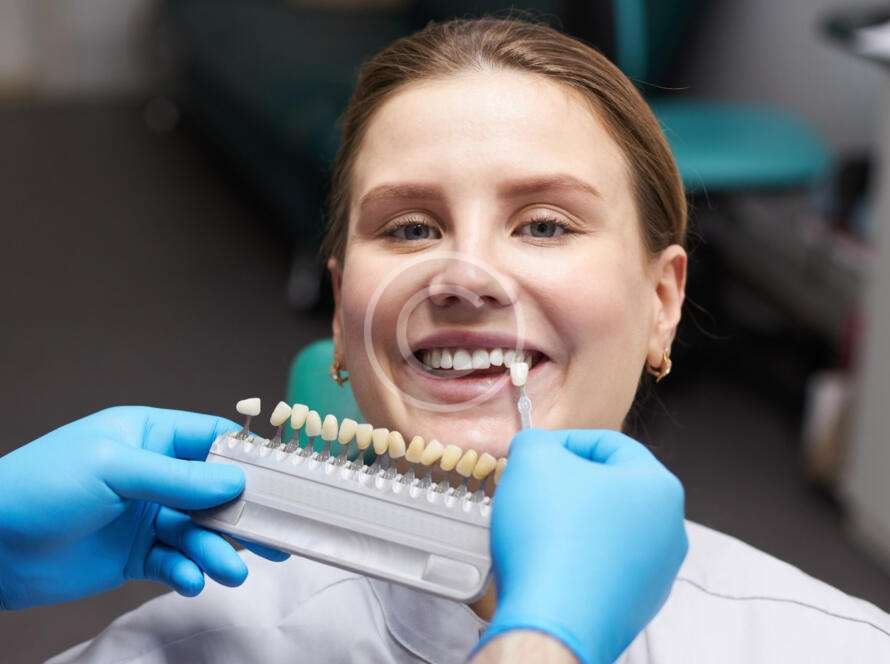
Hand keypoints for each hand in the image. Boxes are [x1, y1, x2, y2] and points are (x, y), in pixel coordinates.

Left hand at [0, 406, 288, 609]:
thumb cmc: (41, 486)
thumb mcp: (114, 468)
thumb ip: (179, 478)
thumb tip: (236, 482)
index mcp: (150, 436)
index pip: (212, 440)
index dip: (247, 458)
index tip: (280, 480)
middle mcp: (155, 474)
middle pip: (216, 492)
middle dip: (243, 516)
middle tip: (277, 538)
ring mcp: (146, 516)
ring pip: (199, 532)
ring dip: (217, 551)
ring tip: (229, 571)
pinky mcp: (135, 555)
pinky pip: (174, 562)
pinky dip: (186, 572)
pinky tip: (188, 580)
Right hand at [477, 429, 687, 663]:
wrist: (550, 622)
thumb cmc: (551, 541)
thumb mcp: (532, 459)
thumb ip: (536, 440)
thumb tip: (535, 448)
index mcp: (659, 487)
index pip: (608, 443)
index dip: (563, 442)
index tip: (536, 453)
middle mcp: (668, 531)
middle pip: (609, 487)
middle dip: (566, 484)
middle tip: (531, 488)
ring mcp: (655, 574)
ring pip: (605, 529)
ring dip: (569, 521)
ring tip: (534, 527)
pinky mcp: (633, 606)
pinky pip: (600, 567)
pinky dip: (573, 558)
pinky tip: (545, 562)